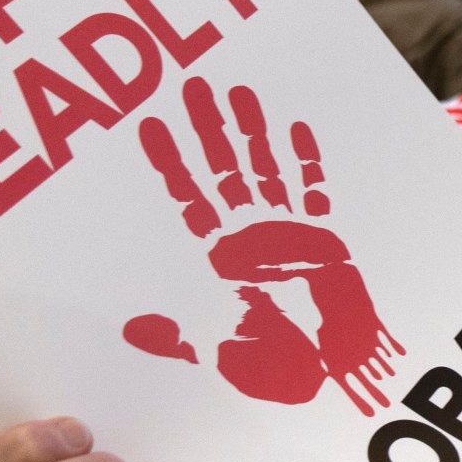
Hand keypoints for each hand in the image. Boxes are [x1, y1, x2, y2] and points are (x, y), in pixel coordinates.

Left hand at [123, 78, 405, 413]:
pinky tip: (295, 128)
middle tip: (192, 86)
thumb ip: (177, 337)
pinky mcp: (322, 238)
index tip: (151, 126)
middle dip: (208, 129)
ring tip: (238, 93)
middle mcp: (252, 237)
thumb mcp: (216, 352)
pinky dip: (305, 162)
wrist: (330, 376)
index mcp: (223, 259)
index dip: (171, 163)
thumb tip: (132, 329)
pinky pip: (312, 192)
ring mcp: (287, 233)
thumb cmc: (278, 368)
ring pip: (264, 170)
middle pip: (224, 171)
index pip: (190, 198)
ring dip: (252, 132)